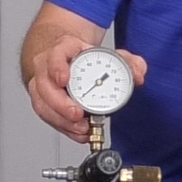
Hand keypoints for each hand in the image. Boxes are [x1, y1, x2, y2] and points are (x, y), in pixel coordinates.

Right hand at [26, 37, 146, 142]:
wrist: (68, 58)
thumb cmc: (85, 56)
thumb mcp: (109, 53)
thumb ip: (129, 62)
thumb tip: (139, 75)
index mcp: (64, 49)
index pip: (56, 55)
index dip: (57, 67)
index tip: (63, 79)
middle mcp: (47, 66)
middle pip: (45, 86)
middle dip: (60, 104)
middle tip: (77, 114)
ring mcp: (42, 84)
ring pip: (42, 104)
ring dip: (61, 120)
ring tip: (81, 128)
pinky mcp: (43, 100)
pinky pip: (47, 116)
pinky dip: (63, 127)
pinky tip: (79, 133)